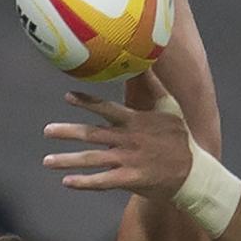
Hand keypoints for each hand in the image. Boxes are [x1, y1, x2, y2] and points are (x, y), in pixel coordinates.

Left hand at [43, 70, 192, 200]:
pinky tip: (67, 182)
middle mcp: (128, 140)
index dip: (87, 102)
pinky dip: (84, 182)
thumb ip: (153, 84)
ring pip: (93, 159)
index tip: (68, 97)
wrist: (193, 172)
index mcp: (136, 121)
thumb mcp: (170, 107)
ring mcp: (129, 161)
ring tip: (47, 161)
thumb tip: (145, 58)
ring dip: (68, 160)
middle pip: (92, 135)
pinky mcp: (131, 180)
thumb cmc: (180, 137)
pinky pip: (103, 182)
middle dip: (67, 132)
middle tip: (46, 131)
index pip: (107, 109)